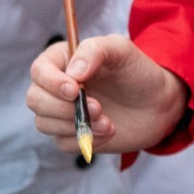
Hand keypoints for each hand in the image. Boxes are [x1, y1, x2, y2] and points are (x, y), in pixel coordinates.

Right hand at [28, 33, 184, 155]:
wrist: (158, 104)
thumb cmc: (138, 71)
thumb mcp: (121, 50)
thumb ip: (95, 51)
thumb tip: (72, 73)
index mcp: (63, 60)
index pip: (39, 71)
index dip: (52, 82)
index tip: (75, 90)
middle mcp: (57, 86)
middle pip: (35, 100)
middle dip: (64, 108)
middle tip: (99, 108)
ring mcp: (62, 112)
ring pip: (44, 124)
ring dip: (77, 126)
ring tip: (108, 123)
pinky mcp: (71, 134)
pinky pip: (63, 143)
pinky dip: (85, 140)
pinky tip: (108, 132)